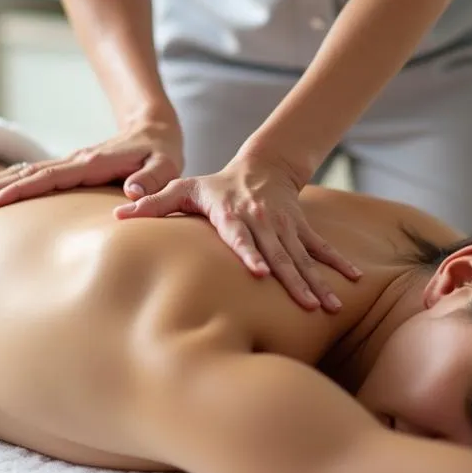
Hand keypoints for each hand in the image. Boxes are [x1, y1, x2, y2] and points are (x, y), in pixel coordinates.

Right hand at [0, 119, 182, 208]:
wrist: (155, 128)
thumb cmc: (162, 152)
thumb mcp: (167, 166)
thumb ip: (152, 180)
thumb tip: (130, 193)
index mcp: (95, 162)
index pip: (52, 177)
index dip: (23, 190)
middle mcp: (77, 159)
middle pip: (30, 173)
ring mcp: (71, 161)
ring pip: (28, 171)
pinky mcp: (70, 166)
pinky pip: (37, 174)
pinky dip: (12, 180)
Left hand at [114, 151, 360, 311]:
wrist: (261, 166)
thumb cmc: (214, 185)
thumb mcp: (183, 188)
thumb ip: (153, 202)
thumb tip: (118, 212)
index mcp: (232, 214)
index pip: (240, 236)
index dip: (250, 253)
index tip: (260, 273)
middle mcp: (262, 221)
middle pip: (278, 254)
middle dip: (293, 280)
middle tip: (307, 306)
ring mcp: (285, 226)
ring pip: (302, 256)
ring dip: (317, 280)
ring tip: (330, 306)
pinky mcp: (301, 228)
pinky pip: (321, 247)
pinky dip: (338, 263)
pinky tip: (354, 281)